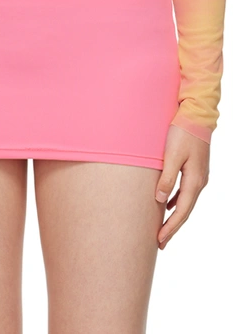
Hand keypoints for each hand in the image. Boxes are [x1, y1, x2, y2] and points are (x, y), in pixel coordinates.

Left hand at [155, 124, 209, 248]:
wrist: (197, 115)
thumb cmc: (182, 132)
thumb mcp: (172, 155)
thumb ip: (167, 178)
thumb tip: (161, 200)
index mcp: (194, 181)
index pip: (182, 212)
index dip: (170, 227)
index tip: (159, 240)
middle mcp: (200, 182)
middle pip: (186, 211)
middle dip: (173, 227)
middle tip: (160, 243)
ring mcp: (199, 176)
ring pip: (186, 202)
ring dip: (175, 216)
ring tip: (164, 228)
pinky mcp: (195, 169)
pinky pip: (186, 192)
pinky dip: (178, 202)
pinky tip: (170, 204)